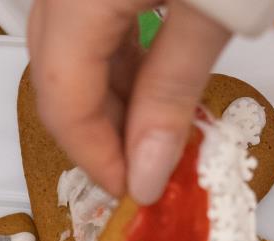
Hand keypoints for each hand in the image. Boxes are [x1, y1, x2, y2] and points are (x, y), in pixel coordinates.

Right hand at [27, 0, 229, 203]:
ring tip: (158, 127)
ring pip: (70, 49)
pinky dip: (116, 56)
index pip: (64, 100)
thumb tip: (149, 166)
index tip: (135, 190)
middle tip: (148, 168)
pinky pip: (89, 18)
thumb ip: (174, 86)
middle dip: (101, 134)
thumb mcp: (217, 11)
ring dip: (110, 97)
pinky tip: (153, 77)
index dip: (96, 158)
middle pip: (57, 77)